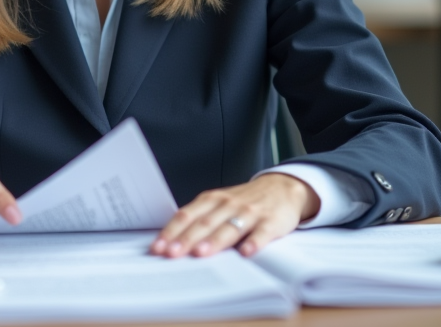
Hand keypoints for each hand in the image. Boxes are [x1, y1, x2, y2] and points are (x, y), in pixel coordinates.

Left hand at [150, 173, 319, 258]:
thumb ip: (200, 219)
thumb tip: (172, 242)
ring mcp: (250, 212)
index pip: (187, 215)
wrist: (282, 188)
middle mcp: (228, 204)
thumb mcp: (220, 204)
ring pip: (229, 227)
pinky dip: (254, 242)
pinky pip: (261, 233)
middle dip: (186, 239)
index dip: (171, 231)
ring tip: (200, 253)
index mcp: (212, 200)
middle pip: (204, 223)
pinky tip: (246, 252)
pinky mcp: (270, 222)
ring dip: (214, 241)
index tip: (158, 247)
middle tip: (171, 254)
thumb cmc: (245, 201)